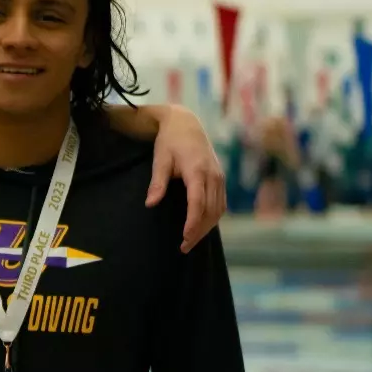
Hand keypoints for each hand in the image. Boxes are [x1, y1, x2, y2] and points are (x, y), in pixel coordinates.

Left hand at [146, 106, 225, 252]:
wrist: (186, 123)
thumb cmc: (170, 141)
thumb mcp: (160, 159)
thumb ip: (157, 182)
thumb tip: (150, 204)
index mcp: (197, 170)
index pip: (198, 203)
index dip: (193, 223)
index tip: (185, 238)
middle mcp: (213, 175)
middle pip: (210, 211)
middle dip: (198, 231)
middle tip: (184, 247)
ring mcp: (219, 177)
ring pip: (218, 209)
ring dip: (206, 228)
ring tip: (191, 241)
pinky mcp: (220, 178)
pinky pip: (221, 203)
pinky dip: (213, 218)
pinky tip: (202, 227)